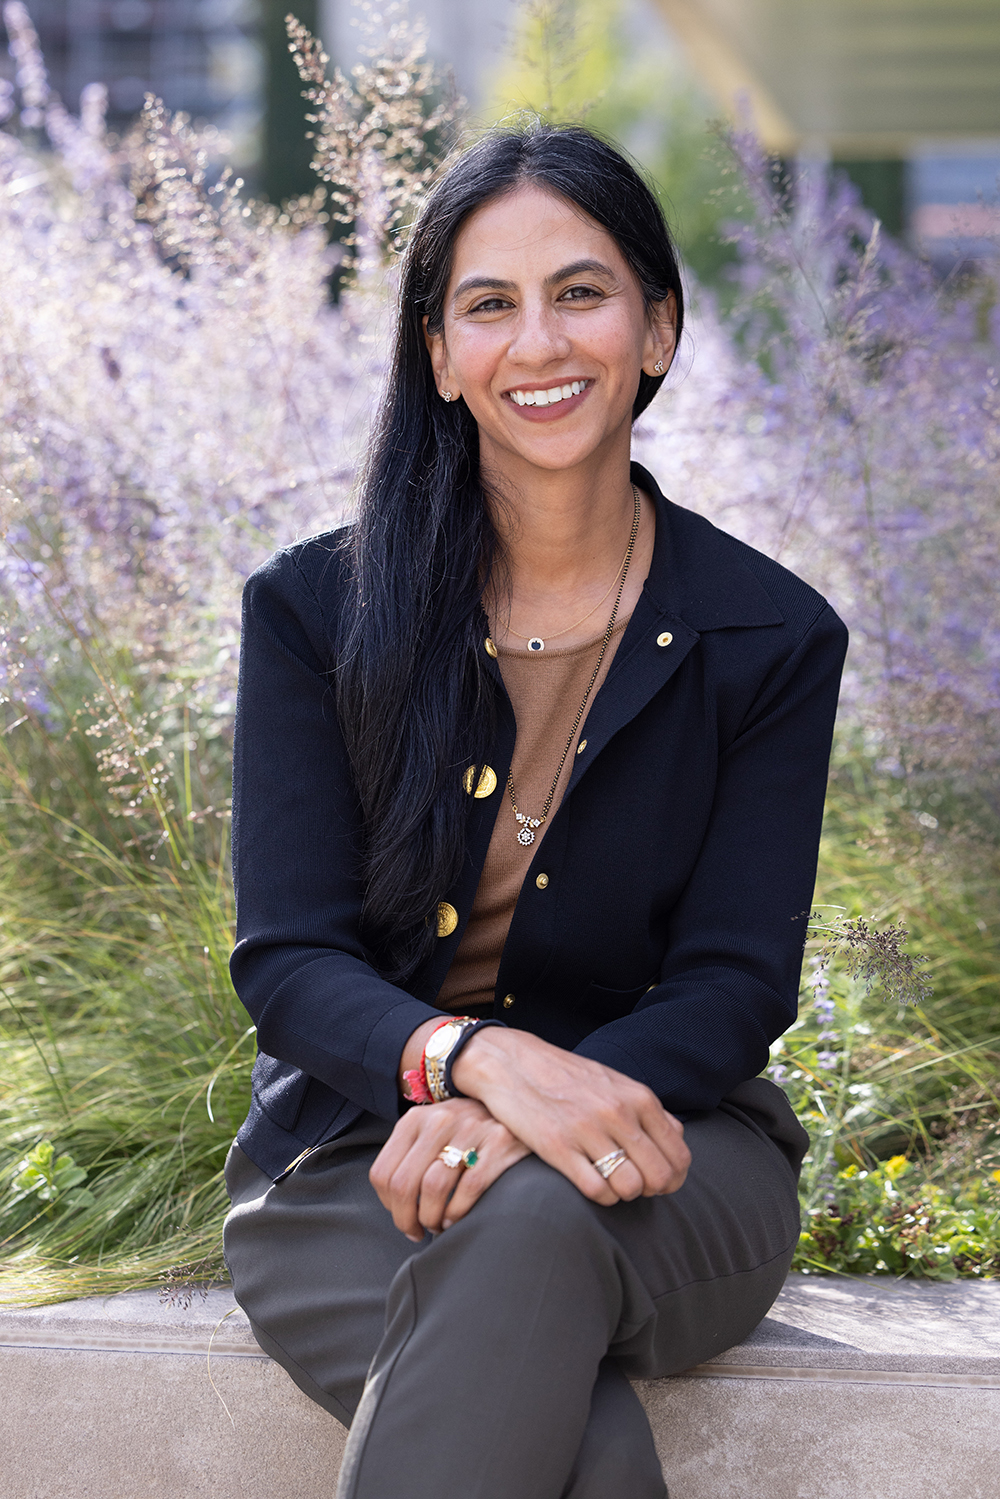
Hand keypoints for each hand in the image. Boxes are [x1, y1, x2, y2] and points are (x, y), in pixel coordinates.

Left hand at [370, 1098, 529, 1239]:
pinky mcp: (500, 1142)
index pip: (382, 1173)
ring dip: (432, 1218)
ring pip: (434, 1188)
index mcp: (415, 1119)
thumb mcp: (431, 1131)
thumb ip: (409, 1156)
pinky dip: (458, 1212)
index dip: (388, 1206)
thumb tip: (392, 1203)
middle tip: (417, 1231)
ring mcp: (470, 1129)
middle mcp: (440, 1120)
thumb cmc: (465, 1130)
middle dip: (406, 1219)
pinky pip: (469, 1188)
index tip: (402, 1218)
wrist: (516, 1106)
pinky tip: (457, 1217)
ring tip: (438, 1225)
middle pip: (404, 1183)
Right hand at [450, 1027, 689, 1206]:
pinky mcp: (557, 1147)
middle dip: (652, 1190)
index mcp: (638, 1097)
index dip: (674, 1178)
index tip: (658, 1181)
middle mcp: (617, 1113)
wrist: (512, 1063)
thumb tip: (677, 1139)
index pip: (678, 1155)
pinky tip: (590, 1182)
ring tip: (610, 1182)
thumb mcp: (615, 1083)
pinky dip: (600, 1196)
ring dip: (624, 1194)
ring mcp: (587, 1130)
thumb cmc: (567, 1076)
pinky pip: (596, 1190)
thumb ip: (648, 1111)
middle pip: (660, 1176)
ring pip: (631, 1188)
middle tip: (633, 1184)